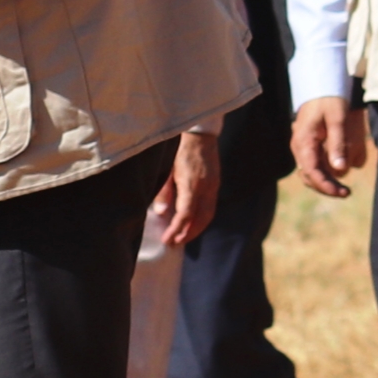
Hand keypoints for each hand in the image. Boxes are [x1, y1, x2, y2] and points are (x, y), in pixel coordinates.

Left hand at [149, 131, 219, 245]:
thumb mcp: (165, 168)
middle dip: (188, 234)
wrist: (198, 133)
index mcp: (191, 183)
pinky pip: (211, 206)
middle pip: (201, 219)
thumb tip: (161, 213)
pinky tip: (192, 222)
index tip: (167, 240)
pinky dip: (202, 218)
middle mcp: (206, 187)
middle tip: (175, 243)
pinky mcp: (215, 183)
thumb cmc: (177, 149)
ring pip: (208, 215)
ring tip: (183, 237)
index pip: (186, 214)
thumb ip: (164, 191)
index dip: (176, 230)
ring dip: (197, 229)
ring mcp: (213, 185)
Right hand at [291, 96, 367, 198]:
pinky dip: (325, 173)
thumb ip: (337, 143)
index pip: (311, 171)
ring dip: (325, 182)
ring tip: (343, 188)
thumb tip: (341, 169)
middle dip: (326, 187)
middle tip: (346, 192)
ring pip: (310, 172)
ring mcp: (303, 146)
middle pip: (309, 176)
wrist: (321, 84)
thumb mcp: (337, 119)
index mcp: (303, 141)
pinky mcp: (308, 145)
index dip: (325, 185)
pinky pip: (314, 165)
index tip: (341, 192)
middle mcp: (299, 146)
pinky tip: (338, 174)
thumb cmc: (330, 99)